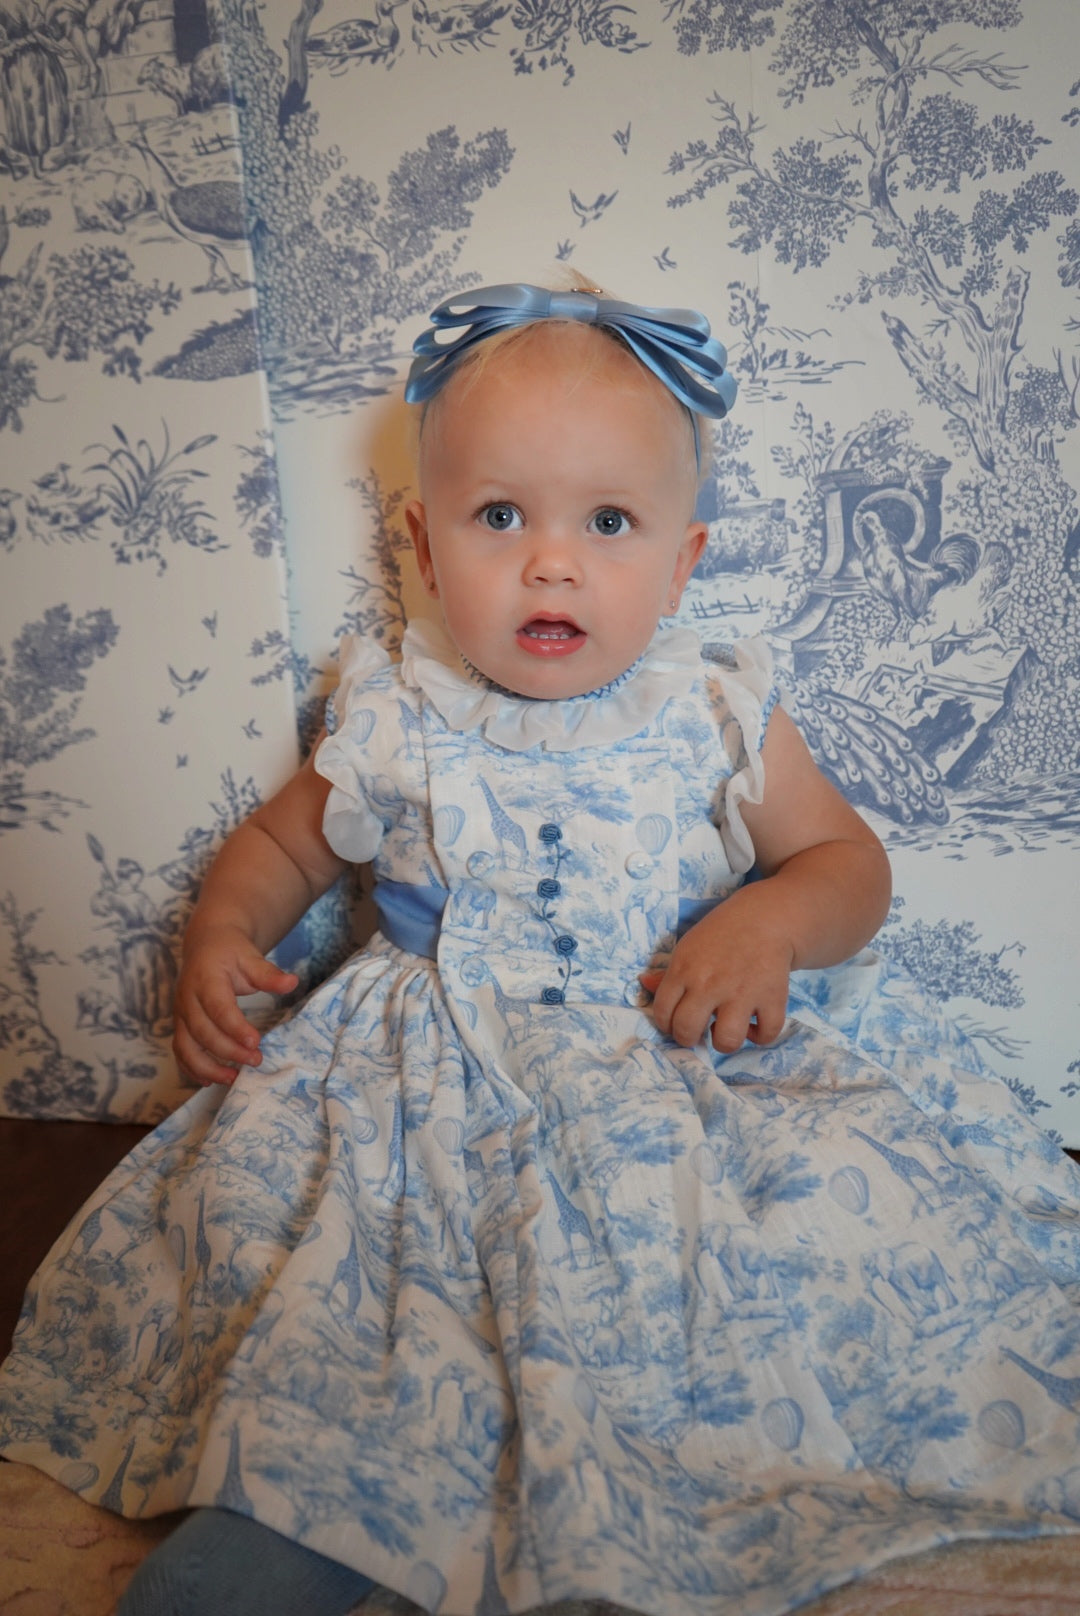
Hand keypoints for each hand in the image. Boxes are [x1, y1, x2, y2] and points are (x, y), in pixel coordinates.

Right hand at [173, 923, 297, 1085]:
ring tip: (233, 1078)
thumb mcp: (251, 957)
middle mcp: (187, 998)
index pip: (218, 1008)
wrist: (207, 944)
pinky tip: (211, 1080)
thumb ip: (269, 974)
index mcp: (205, 980)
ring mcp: (180, 1013)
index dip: (235, 1028)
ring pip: (185, 1046)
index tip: (256, 1042)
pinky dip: (191, 1069)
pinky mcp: (179, 1024)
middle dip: (228, 1050)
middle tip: (256, 1060)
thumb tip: (292, 983)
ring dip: (207, 1067)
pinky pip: (180, 1051)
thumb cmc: (231, 952)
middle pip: (202, 1031)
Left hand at [641, 888, 793, 1053]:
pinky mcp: (772, 997)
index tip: (676, 1023)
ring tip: (724, 1029)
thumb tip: (645, 985)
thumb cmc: (722, 933)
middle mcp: (709, 984)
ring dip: (723, 1042)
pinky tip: (753, 1024)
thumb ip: (668, 972)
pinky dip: (759, 1036)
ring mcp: (741, 992)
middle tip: (698, 1031)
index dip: (666, 1025)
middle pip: (687, 1029)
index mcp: (684, 970)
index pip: (662, 1012)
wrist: (765, 918)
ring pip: (726, 1040)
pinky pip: (766, 1033)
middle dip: (688, 1038)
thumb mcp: (688, 947)